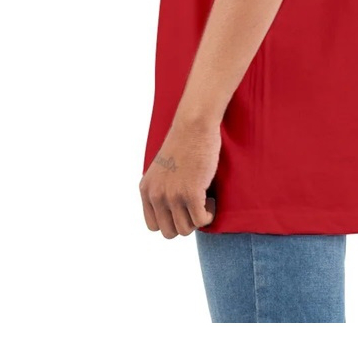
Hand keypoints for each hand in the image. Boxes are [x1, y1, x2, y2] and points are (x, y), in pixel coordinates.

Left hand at [139, 117, 219, 237]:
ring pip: (185, 229)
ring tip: (204, 200)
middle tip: (195, 206)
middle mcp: (156, 195)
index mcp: (146, 189)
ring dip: (198, 219)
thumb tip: (173, 215)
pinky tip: (211, 199)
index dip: (171, 221)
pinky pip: (201, 221)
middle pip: (169, 232)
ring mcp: (172, 195)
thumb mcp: (162, 169)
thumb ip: (161, 190)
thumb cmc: (184, 143)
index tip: (182, 209)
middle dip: (185, 223)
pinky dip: (209, 215)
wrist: (194, 125)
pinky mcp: (191, 193)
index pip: (153, 226)